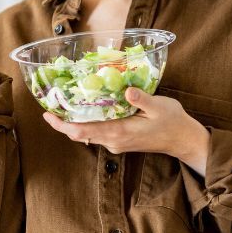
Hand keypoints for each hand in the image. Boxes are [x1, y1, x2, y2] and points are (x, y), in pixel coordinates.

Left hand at [41, 87, 210, 171]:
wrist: (183, 140)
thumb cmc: (172, 122)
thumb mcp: (160, 106)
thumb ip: (142, 99)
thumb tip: (127, 90)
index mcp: (119, 132)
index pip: (83, 131)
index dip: (63, 124)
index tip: (48, 114)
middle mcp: (113, 141)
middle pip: (80, 134)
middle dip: (63, 122)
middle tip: (49, 106)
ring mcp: (115, 142)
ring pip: (87, 134)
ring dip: (74, 123)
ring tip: (62, 105)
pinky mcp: (119, 141)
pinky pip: (97, 133)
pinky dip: (87, 123)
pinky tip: (84, 110)